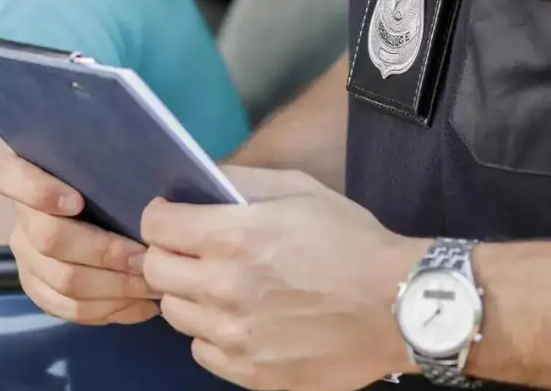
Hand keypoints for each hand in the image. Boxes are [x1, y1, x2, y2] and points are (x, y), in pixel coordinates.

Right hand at [0, 151, 159, 324]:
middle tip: (145, 257)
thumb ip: (112, 169)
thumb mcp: (106, 166)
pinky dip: (109, 310)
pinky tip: (140, 304)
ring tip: (151, 284)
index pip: (7, 176)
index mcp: (23, 172)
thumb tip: (150, 199)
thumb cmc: (106, 181)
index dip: (38, 191)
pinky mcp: (37, 288)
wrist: (96, 214)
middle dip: (104, 252)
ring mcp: (24, 256)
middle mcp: (19, 217)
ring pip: (62, 281)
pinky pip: (68, 308)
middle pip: (50, 238)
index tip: (77, 201)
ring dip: (114, 286)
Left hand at [140, 166, 425, 390]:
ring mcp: (234, 336)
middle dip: (169, 256)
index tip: (175, 220)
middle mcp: (222, 288)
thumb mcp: (297, 190)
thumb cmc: (350, 241)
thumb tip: (196, 182)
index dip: (162, 218)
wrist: (401, 305)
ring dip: (190, 296)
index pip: (154, 226)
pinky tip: (241, 321)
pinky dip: (213, 335)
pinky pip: (202, 351)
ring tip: (222, 288)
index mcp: (229, 237)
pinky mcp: (252, 373)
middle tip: (195, 254)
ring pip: (174, 313)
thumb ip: (238, 182)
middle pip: (154, 270)